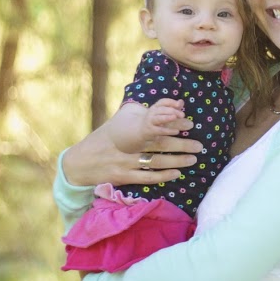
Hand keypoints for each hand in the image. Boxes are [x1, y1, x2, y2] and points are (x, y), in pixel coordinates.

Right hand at [62, 102, 202, 187]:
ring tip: (193, 159)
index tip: (188, 123)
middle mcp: (128, 146)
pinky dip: (163, 176)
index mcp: (127, 130)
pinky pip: (146, 177)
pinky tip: (177, 173)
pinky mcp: (123, 177)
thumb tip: (166, 103)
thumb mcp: (118, 121)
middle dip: (181, 144)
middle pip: (159, 144)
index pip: (154, 126)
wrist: (80, 162)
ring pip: (156, 162)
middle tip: (199, 145)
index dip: (173, 124)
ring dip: (177, 161)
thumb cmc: (104, 138)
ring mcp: (126, 163)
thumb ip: (139, 112)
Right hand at [144, 99, 189, 139]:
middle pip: (162, 110)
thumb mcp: (164, 112)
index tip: (179, 105)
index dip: (171, 102)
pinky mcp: (151, 130)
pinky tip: (176, 131)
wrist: (142, 130)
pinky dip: (168, 131)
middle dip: (173, 111)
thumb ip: (174, 107)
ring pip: (159, 119)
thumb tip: (181, 102)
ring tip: (175, 118)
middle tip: (182, 115)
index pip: (163, 102)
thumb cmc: (156, 120)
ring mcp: (151, 121)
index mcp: (156, 107)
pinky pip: (160, 130)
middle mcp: (152, 113)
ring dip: (167, 118)